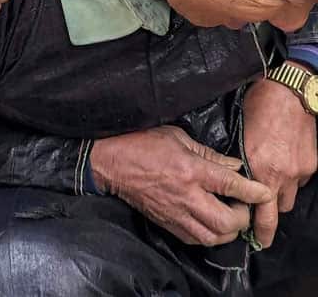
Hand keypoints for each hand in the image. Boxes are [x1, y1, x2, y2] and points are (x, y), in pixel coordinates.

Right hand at [89, 126, 272, 246]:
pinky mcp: (168, 224)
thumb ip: (208, 153)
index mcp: (190, 170)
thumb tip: (233, 166)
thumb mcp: (177, 137)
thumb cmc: (143, 142)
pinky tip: (211, 223)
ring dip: (228, 230)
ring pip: (214, 237)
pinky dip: (211, 235)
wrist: (112, 163)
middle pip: (226, 221)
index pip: (230, 185)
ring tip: (230, 216)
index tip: (264, 192)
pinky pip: (197, 240)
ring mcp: (176, 213)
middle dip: (242, 217)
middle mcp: (186, 196)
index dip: (252, 191)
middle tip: (243, 205)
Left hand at [242, 75, 317, 247]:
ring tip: (270, 187)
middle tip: (261, 232)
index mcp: (258, 167)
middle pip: (275, 214)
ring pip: (289, 199)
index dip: (254, 226)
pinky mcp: (311, 166)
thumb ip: (240, 157)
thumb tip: (237, 173)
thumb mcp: (241, 131)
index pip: (257, 210)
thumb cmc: (260, 104)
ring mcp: (298, 172)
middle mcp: (279, 175)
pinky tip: (285, 164)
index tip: (251, 234)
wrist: (292, 92)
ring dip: (279, 197)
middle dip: (267, 224)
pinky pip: (300, 182)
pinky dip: (292, 179)